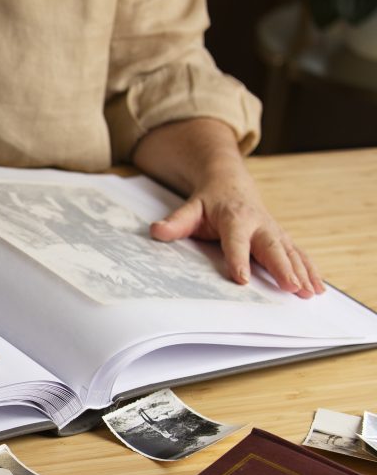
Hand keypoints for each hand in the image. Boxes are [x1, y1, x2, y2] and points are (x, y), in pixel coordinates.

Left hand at [148, 165, 322, 297]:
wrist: (230, 182)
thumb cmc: (208, 200)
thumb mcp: (190, 207)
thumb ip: (176, 222)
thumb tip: (156, 230)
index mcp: (235, 218)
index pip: (236, 241)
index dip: (239, 259)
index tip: (242, 279)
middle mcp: (259, 224)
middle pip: (272, 248)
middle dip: (283, 268)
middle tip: (291, 287)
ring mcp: (274, 231)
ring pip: (290, 252)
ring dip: (302, 272)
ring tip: (310, 292)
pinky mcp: (282, 238)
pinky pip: (298, 254)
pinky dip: (310, 270)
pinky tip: (318, 288)